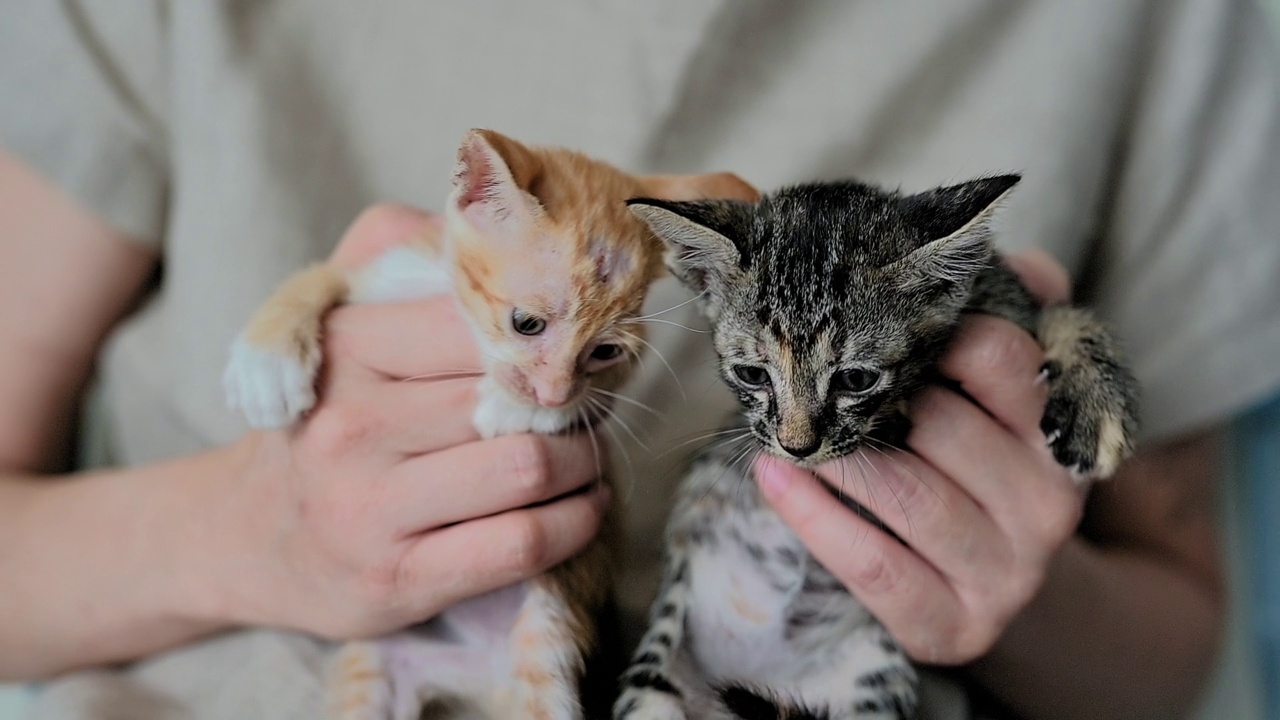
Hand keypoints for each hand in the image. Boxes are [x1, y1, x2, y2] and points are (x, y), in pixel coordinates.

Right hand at [196, 204, 608, 639]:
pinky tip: (582, 506)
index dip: (546, 336)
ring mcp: (372, 510)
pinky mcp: (399, 579)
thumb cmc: (321, 415)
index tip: (570, 349)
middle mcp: (352, 428)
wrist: (244, 534)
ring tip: (587, 456)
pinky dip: (575, 522)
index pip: (482, 323)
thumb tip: (482, 207)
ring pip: (530, 469)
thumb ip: (395, 246)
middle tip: (591, 404)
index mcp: (346, 348)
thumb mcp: (334, 317)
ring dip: (585, 462)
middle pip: (516, 398)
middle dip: (576, 401)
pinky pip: (522, 543)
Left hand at [755, 249, 1079, 663]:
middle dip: (872, 398)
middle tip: (817, 379)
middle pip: (944, 428)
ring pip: (907, 495)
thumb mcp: (1005, 393)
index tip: (882, 323)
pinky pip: (874, 566)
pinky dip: (813, 517)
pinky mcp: (955, 627)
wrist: (991, 580)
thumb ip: (1016, 320)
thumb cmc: (977, 463)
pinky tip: (771, 476)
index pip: (1008, 364)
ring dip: (836, 456)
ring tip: (789, 429)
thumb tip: (1019, 264)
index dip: (940, 333)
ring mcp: (1008, 575)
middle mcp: (1049, 506)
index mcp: (1061, 434)